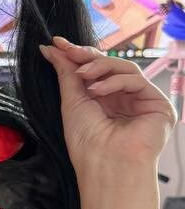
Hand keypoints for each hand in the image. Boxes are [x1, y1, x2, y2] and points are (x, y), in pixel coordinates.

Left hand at [39, 36, 177, 176]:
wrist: (104, 164)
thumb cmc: (87, 143)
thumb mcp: (71, 101)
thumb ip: (66, 72)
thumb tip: (52, 49)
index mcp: (105, 102)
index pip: (96, 71)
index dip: (79, 55)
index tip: (59, 44)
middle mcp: (125, 101)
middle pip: (111, 66)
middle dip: (88, 56)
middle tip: (70, 51)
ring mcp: (142, 102)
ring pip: (125, 68)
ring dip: (100, 66)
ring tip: (83, 74)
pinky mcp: (158, 105)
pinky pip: (136, 80)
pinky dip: (115, 80)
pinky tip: (98, 90)